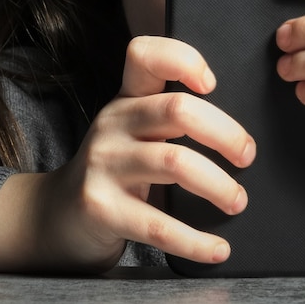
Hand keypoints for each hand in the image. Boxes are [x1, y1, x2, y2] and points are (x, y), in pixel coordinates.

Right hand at [0, 36, 255, 272]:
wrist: (57, 216)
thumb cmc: (116, 169)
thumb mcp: (135, 130)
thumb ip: (172, 117)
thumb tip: (241, 136)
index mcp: (126, 98)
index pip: (145, 55)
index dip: (182, 59)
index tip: (213, 83)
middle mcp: (112, 124)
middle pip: (178, 110)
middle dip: (225, 133)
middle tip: (247, 156)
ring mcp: (103, 164)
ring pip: (176, 163)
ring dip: (218, 185)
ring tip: (238, 201)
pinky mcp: (100, 208)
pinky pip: (158, 225)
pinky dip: (196, 240)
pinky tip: (218, 248)